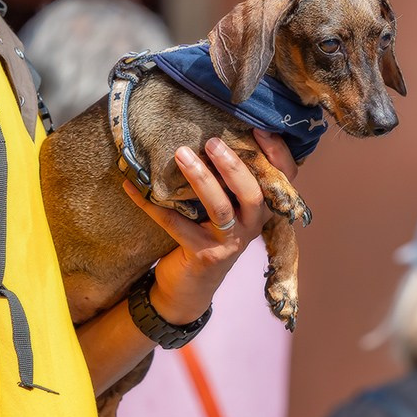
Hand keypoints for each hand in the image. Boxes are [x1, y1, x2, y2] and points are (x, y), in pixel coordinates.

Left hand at [121, 128, 297, 325]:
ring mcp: (229, 243)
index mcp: (261, 209)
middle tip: (212, 142)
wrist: (190, 288)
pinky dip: (151, 203)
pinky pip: (175, 224)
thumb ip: (226, 180)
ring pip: (220, 208)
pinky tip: (131, 186)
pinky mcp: (203, 256)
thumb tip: (205, 132)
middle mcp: (251, 226)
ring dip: (200, 179)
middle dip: (233, 166)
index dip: (277, 154)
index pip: (285, 179)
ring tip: (181, 154)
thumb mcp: (226, 208)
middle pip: (252, 193)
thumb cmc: (208, 235)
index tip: (259, 128)